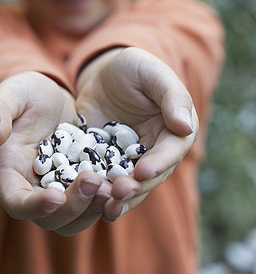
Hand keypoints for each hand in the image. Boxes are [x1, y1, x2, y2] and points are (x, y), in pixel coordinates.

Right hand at [0, 71, 111, 235]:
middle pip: (50, 219)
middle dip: (73, 207)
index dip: (35, 206)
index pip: (17, 202)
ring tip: (111, 187)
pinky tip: (124, 182)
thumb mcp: (8, 95)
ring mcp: (58, 189)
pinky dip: (108, 199)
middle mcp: (32, 188)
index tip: (57, 196)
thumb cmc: (22, 93)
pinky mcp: (80, 184)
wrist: (48, 96)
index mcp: (9, 173)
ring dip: (93, 210)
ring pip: (74, 219)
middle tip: (92, 180)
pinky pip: (94, 202)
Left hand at [75, 47, 197, 221]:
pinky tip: (87, 202)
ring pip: (128, 184)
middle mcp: (155, 151)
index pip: (171, 151)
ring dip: (118, 198)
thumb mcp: (152, 74)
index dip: (159, 163)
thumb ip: (171, 96)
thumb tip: (186, 126)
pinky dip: (97, 193)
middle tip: (118, 192)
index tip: (143, 171)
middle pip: (150, 175)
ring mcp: (129, 160)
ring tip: (105, 205)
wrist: (102, 74)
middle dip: (136, 186)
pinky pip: (103, 180)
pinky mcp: (105, 163)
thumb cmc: (134, 68)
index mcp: (174, 131)